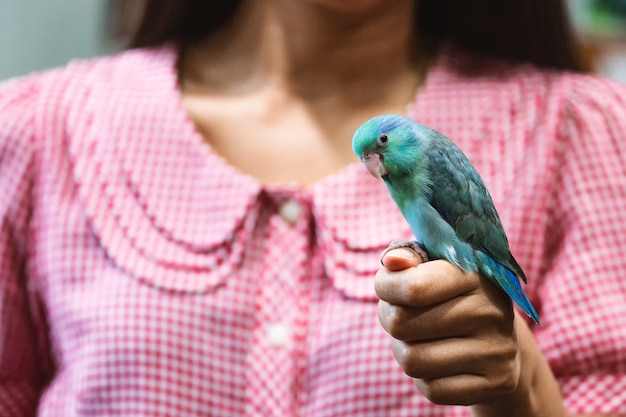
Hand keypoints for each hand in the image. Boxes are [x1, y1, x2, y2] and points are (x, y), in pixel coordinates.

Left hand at [375, 246, 520, 405]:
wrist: (500, 341)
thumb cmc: (451, 294)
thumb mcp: (433, 265)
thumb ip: (409, 255)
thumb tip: (392, 261)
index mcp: (474, 273)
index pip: (411, 287)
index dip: (386, 287)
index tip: (389, 286)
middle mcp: (491, 310)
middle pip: (401, 324)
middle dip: (391, 320)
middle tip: (404, 316)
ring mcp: (498, 349)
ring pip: (411, 360)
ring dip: (404, 351)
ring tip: (419, 339)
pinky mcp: (498, 382)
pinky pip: (432, 389)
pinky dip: (425, 378)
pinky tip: (440, 363)